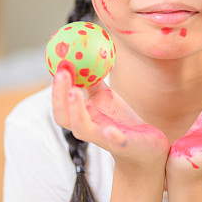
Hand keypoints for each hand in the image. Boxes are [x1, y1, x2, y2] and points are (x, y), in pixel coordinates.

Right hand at [52, 64, 169, 172]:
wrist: (144, 146)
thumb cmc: (120, 119)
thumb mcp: (104, 96)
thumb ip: (91, 80)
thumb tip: (82, 55)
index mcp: (82, 116)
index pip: (61, 104)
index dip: (57, 86)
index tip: (59, 64)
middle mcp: (89, 128)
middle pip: (64, 117)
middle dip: (59, 95)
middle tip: (62, 73)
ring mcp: (105, 137)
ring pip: (83, 130)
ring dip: (76, 111)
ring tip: (74, 91)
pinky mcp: (124, 145)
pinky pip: (115, 142)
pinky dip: (112, 137)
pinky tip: (110, 130)